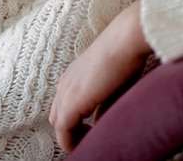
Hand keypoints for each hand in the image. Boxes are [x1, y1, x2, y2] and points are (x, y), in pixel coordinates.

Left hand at [49, 0, 151, 152]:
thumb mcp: (112, 86)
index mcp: (73, 76)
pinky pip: (62, 131)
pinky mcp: (71, 102)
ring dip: (71, 137)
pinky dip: (71, 142)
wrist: (125, 40)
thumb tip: (98, 124)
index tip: (91, 133)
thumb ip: (102, 106)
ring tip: (92, 142)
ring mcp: (66, 92)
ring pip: (57, 124)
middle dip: (71, 132)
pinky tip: (89, 142)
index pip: (64, 106)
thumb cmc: (125, 58)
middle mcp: (65, 83)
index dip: (74, 124)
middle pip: (57, 116)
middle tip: (91, 139)